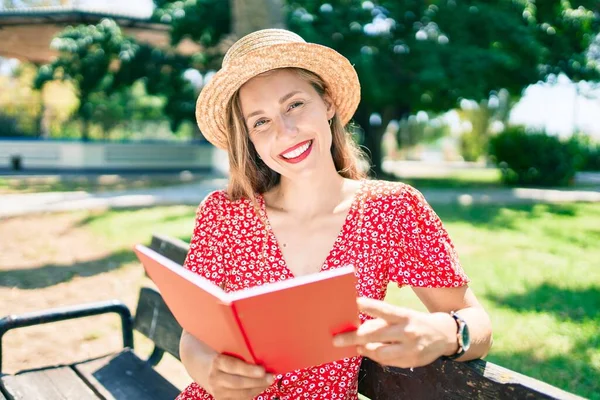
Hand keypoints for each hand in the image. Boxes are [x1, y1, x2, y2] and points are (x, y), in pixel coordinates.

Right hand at [204, 353, 274, 399]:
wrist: (202, 368)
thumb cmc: (221, 356)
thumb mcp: (225, 351)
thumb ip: (239, 355)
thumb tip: (262, 357)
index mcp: (217, 362)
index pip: (234, 366)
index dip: (249, 370)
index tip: (262, 370)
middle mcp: (215, 378)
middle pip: (239, 383)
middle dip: (257, 381)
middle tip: (271, 377)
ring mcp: (217, 391)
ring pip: (241, 394)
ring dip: (257, 389)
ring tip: (268, 382)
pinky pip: (239, 399)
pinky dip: (251, 394)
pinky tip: (260, 388)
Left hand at [332, 297, 456, 368]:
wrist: (444, 335)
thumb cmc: (415, 322)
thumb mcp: (403, 316)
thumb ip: (382, 321)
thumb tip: (359, 329)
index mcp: (405, 315)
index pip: (384, 309)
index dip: (369, 306)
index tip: (354, 302)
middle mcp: (408, 331)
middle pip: (376, 334)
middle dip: (354, 337)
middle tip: (336, 340)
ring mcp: (410, 348)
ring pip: (379, 352)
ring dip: (365, 349)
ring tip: (358, 345)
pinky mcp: (411, 361)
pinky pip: (387, 362)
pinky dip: (376, 356)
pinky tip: (371, 351)